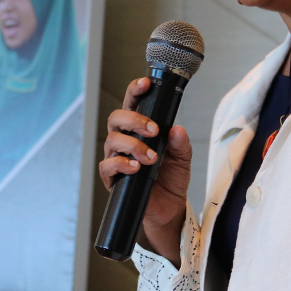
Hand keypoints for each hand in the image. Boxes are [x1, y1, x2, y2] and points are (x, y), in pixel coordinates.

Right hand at [99, 77, 191, 264]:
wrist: (169, 207)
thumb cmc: (171, 178)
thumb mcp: (183, 158)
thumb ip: (181, 143)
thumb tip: (177, 129)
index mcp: (140, 130)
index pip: (133, 104)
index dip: (135, 91)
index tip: (146, 83)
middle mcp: (124, 140)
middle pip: (116, 118)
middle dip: (134, 120)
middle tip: (153, 130)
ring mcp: (116, 158)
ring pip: (112, 140)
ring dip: (133, 145)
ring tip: (151, 157)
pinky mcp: (112, 178)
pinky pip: (108, 166)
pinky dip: (122, 164)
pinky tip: (136, 167)